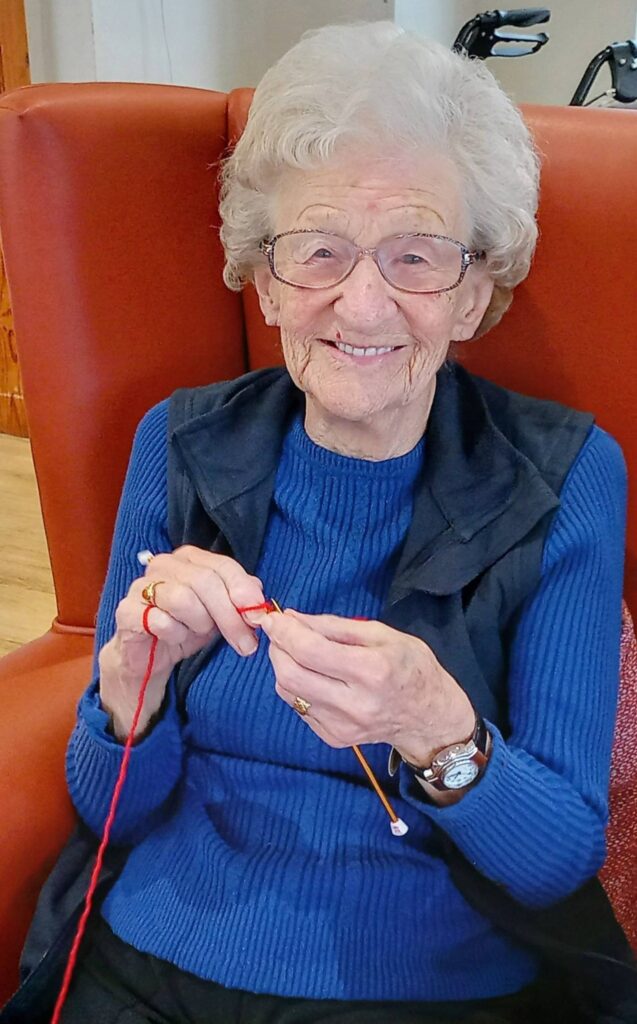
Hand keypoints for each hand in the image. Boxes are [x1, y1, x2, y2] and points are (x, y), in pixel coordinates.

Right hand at [99, 546, 264, 739]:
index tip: (257, 617)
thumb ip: (238, 600)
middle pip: (205, 582)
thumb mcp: (219, 614)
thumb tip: (257, 594)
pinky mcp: (127, 610)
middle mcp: (164, 565)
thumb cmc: (186, 628)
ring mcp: (142, 586)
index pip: (222, 565)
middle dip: (230, 616)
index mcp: (189, 558)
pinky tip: (175, 638)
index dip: (243, 590)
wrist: (148, 658)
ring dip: (200, 623)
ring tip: (199, 633)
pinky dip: (176, 634)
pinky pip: (160, 620)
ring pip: (183, 598)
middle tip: (246, 644)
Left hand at [257, 609, 474, 763]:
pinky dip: (296, 685)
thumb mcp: (382, 634)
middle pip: (290, 675)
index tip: (273, 617)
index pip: (310, 651)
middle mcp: (354, 703)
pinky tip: (313, 675)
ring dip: (283, 666)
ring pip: (288, 692)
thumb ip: (334, 626)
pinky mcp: (334, 737)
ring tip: (297, 651)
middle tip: (281, 632)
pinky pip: (299, 707)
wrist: (429, 717)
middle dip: (277, 648)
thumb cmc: (410, 667)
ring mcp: (342, 726)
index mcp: (371, 671)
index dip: (284, 632)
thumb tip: (293, 618)